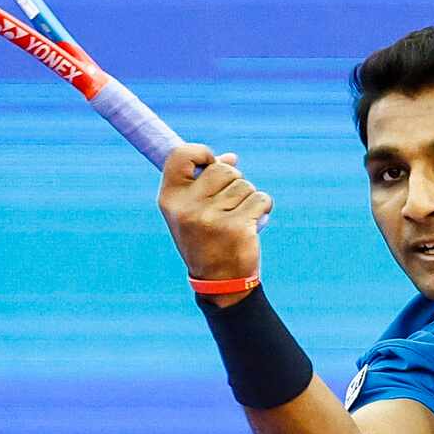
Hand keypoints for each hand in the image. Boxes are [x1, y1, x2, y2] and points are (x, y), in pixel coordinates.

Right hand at [157, 143, 270, 283]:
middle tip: (229, 203)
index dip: (201, 153)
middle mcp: (188, 207)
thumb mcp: (193, 210)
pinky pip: (261, 199)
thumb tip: (230, 157)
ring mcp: (212, 218)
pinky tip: (252, 223)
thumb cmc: (206, 240)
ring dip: (248, 197)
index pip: (180, 154)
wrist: (219, 281)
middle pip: (223, 169)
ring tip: (238, 217)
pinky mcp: (237, 227)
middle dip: (234, 180)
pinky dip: (263, 207)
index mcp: (170, 199)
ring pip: (244, 184)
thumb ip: (205, 181)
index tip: (212, 162)